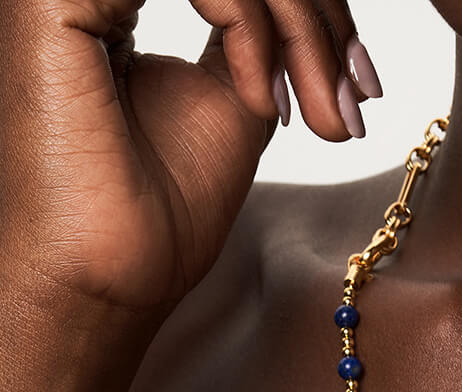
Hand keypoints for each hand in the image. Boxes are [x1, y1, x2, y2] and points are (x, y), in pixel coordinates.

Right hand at [0, 0, 377, 317]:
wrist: (101, 293)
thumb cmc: (153, 222)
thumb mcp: (233, 96)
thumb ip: (260, 27)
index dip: (312, 12)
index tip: (360, 87)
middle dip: (318, 17)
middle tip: (353, 100)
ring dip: (299, 24)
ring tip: (323, 109)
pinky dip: (253, 24)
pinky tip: (262, 102)